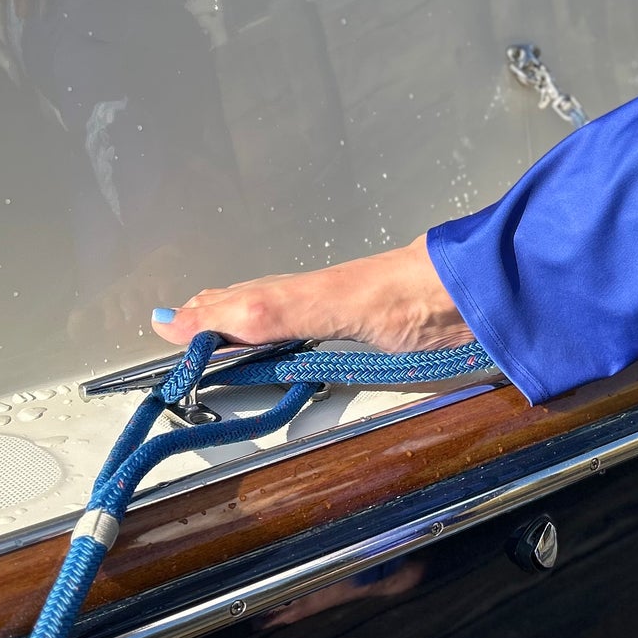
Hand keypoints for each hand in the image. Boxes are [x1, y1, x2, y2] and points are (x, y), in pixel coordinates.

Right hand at [149, 235, 473, 355]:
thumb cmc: (405, 297)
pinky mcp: (374, 334)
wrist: (474, 294)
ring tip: (220, 334)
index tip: (162, 330)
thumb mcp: (324, 305)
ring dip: (245, 326)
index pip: (233, 306)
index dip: (198, 318)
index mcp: (295, 294)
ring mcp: (343, 316)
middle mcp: (313, 301)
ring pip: (281, 318)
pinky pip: (313, 333)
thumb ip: (263, 312)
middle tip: (179, 329)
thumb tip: (186, 318)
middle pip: (252, 307)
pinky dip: (286, 337)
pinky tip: (294, 344)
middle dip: (213, 318)